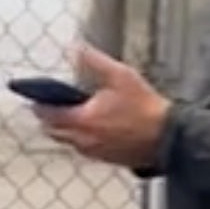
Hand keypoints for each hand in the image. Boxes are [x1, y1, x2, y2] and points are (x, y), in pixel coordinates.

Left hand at [34, 46, 170, 168]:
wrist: (170, 138)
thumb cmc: (146, 108)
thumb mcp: (121, 77)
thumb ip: (95, 61)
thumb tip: (76, 48)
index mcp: (80, 120)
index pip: (46, 115)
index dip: (40, 105)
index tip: (39, 97)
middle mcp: (82, 140)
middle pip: (53, 132)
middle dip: (51, 120)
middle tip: (57, 107)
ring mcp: (95, 152)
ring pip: (69, 142)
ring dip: (67, 131)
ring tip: (78, 118)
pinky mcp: (108, 159)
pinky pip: (87, 150)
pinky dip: (85, 140)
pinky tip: (98, 130)